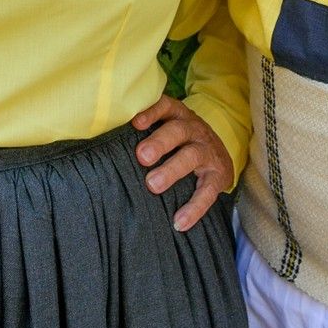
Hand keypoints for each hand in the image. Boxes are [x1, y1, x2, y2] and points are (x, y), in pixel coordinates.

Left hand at [131, 94, 232, 233]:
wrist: (221, 156)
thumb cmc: (182, 142)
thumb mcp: (169, 127)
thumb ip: (146, 130)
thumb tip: (106, 141)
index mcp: (178, 115)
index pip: (165, 106)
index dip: (151, 112)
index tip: (135, 123)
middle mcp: (194, 129)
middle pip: (177, 131)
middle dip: (159, 142)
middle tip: (141, 156)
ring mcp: (208, 151)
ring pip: (191, 156)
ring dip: (172, 169)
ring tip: (153, 184)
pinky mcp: (218, 175)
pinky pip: (207, 192)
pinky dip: (194, 208)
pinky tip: (179, 221)